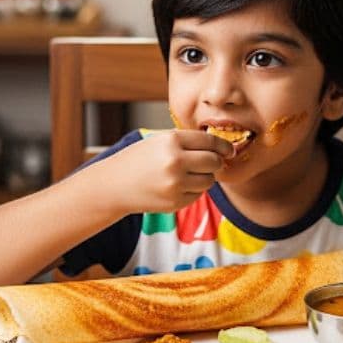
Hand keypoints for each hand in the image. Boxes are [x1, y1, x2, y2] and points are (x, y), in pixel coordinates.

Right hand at [97, 129, 232, 213]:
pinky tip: (176, 186)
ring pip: (209, 180)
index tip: (228, 150)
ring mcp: (176, 183)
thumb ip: (187, 142)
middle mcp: (175, 161)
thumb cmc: (137, 160)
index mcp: (171, 141)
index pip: (210, 142)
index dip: (223, 146)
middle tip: (208, 163)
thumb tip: (221, 150)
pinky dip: (193, 190)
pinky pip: (198, 194)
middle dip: (215, 162)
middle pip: (214, 162)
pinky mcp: (176, 201)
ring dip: (204, 177)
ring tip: (186, 175)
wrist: (114, 185)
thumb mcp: (158, 141)